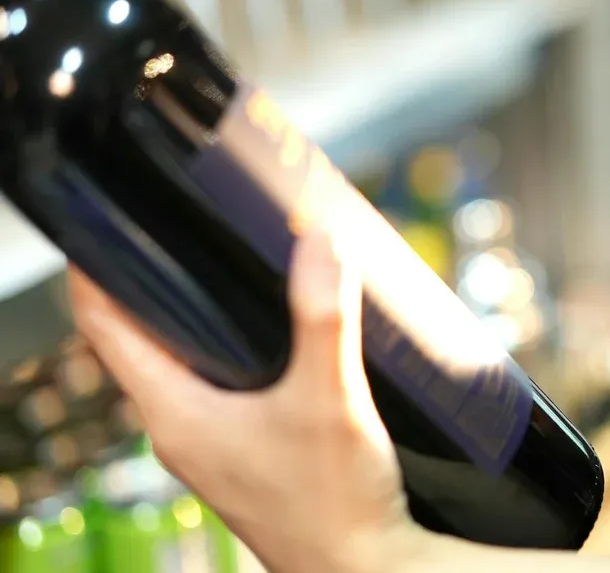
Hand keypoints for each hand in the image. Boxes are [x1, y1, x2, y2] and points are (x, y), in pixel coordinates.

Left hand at [68, 228, 435, 572]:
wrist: (366, 570)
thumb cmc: (336, 500)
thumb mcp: (331, 399)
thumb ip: (323, 317)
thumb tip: (320, 240)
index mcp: (173, 413)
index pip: (103, 324)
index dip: (98, 266)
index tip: (111, 217)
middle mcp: (180, 430)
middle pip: (140, 339)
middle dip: (158, 283)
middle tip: (189, 227)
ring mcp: (210, 448)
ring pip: (182, 365)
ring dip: (198, 320)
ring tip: (231, 270)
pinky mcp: (244, 457)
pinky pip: (217, 390)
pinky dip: (230, 354)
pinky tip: (276, 338)